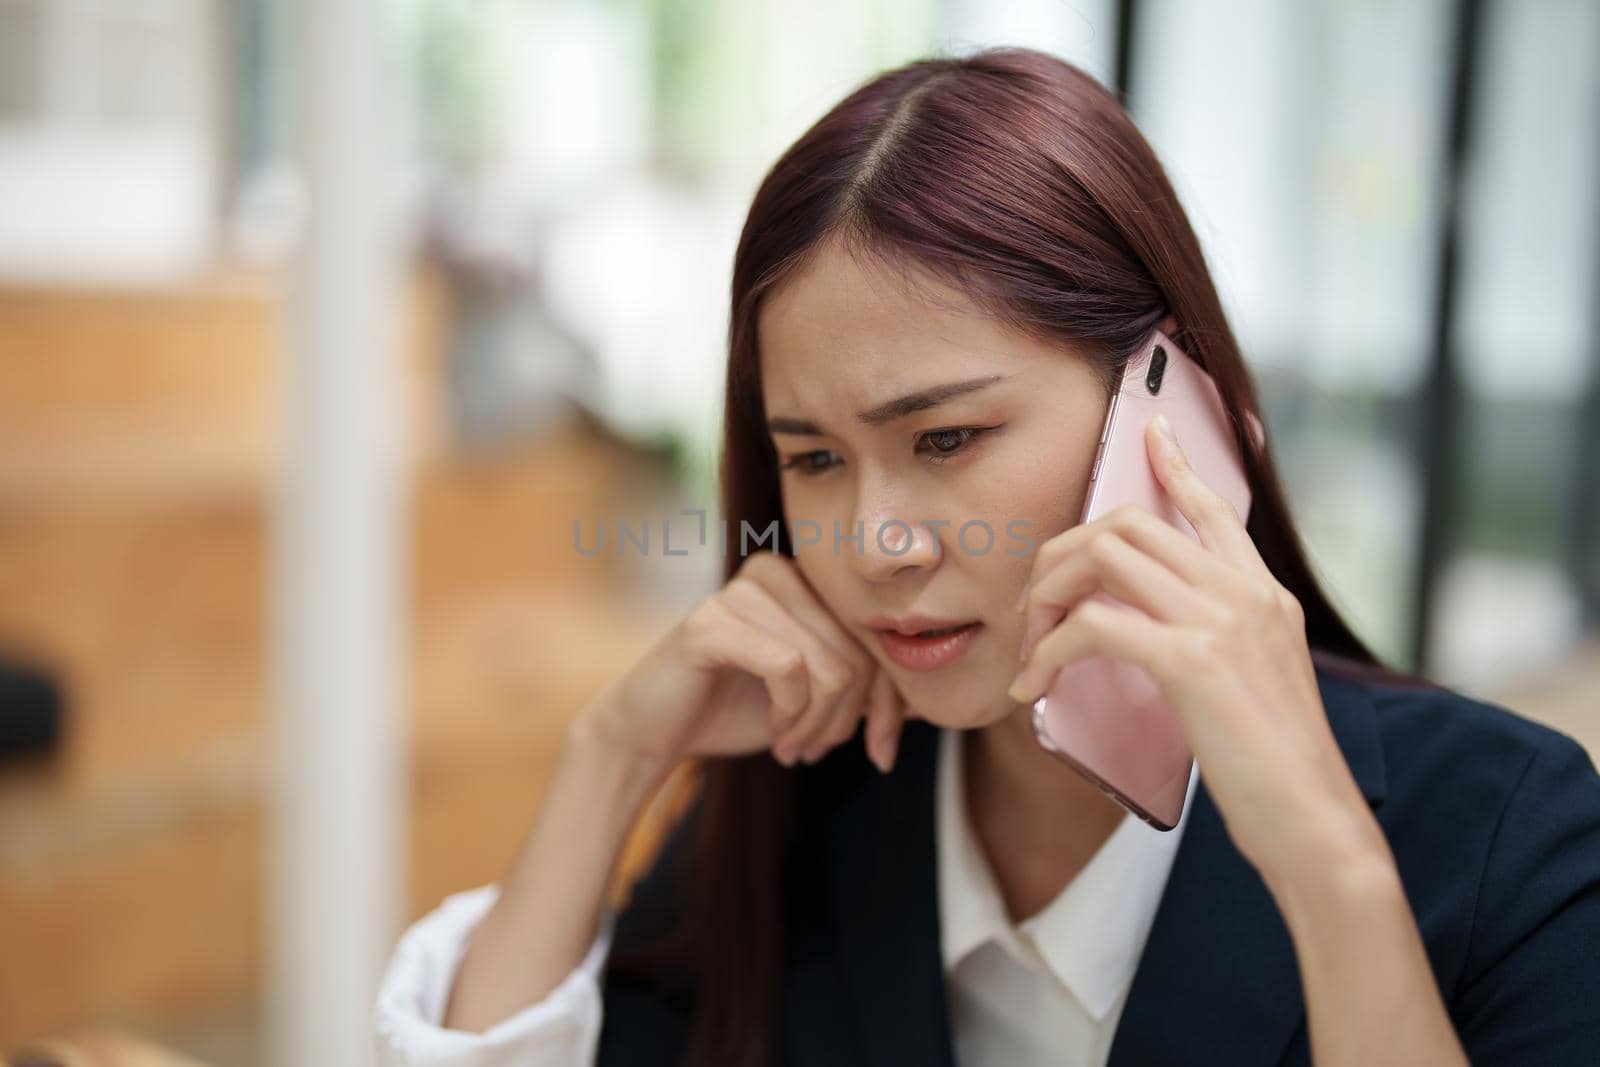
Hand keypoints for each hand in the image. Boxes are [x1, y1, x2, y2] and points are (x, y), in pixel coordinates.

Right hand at [586, 549, 912, 775]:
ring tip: (792, 745)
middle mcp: (777, 570)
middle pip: (858, 655)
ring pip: (829, 667)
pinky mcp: (712, 620)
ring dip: (816, 726)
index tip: (881, 752)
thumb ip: (867, 690)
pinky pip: (788, 670)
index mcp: (806, 578)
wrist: (656, 730)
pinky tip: (773, 731)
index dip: (889, 702)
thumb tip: (933, 703)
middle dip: (845, 721)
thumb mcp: (818, 701)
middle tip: (814, 752)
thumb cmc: (740, 710)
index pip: (877, 639)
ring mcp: (742, 590)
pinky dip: (789, 715)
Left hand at [1006, 414, 1384, 883]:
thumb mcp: (1255, 687)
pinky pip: (1092, 626)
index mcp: (1265, 596)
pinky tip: (1035, 685)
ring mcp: (1221, 622)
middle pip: (1130, 524)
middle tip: (1032, 603)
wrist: (1315, 823)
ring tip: (1029, 643)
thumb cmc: (1276, 771)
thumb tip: (1154, 638)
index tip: (1150, 431)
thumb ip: (1216, 646)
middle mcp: (1246, 594)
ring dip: (1048, 596)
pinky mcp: (1193, 661)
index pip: (1214, 509)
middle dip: (1063, 553)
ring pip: (1105, 559)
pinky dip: (1048, 651)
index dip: (1174, 465)